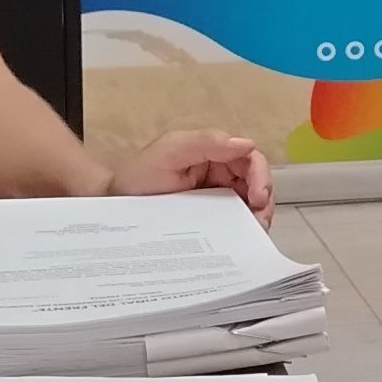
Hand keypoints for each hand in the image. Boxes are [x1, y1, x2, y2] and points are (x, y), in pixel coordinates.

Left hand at [115, 129, 273, 218]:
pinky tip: (241, 239)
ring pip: (251, 204)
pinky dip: (244, 230)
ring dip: (258, 216)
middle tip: (259, 220)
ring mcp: (218, 197)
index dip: (261, 176)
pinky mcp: (212, 219)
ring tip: (253, 232)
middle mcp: (220, 173)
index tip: (258, 197)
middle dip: (264, 200)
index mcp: (214, 152)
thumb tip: (247, 144)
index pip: (250, 159)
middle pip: (257, 183)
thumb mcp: (168, 151)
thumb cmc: (138, 176)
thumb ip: (205, 142)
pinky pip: (236, 223)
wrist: (117, 207)